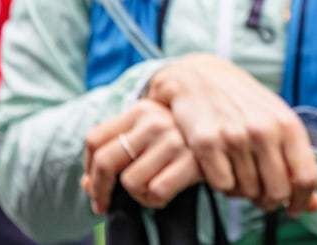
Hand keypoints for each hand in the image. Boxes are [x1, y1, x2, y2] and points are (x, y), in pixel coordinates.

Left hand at [82, 99, 200, 213]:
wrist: (229, 131)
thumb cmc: (182, 138)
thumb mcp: (149, 133)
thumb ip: (120, 150)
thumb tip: (87, 184)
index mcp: (141, 110)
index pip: (94, 139)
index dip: (87, 167)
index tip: (92, 184)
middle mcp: (155, 121)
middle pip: (105, 162)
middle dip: (100, 190)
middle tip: (102, 206)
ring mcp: (174, 139)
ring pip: (130, 182)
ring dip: (137, 196)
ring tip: (150, 191)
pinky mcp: (191, 160)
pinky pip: (156, 192)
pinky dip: (157, 200)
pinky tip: (167, 193)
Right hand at [146, 54, 316, 215]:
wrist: (199, 76)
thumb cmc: (244, 103)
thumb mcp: (277, 122)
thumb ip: (297, 161)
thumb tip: (315, 205)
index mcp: (288, 123)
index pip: (306, 177)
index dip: (302, 201)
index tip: (293, 208)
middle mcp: (263, 129)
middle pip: (277, 192)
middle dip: (270, 200)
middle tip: (261, 194)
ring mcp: (234, 136)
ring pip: (247, 192)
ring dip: (243, 190)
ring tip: (239, 170)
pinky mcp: (206, 142)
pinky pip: (222, 186)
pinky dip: (222, 183)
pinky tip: (221, 166)